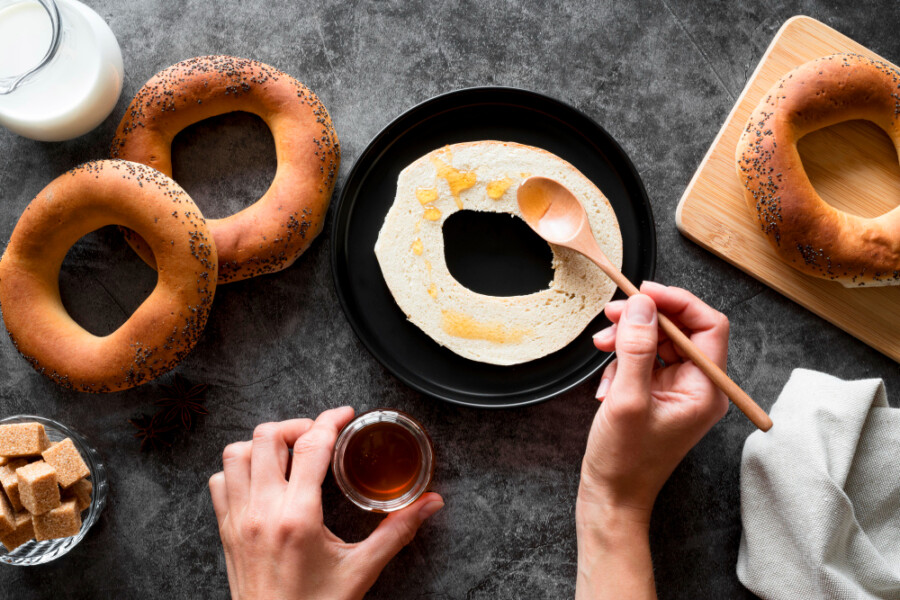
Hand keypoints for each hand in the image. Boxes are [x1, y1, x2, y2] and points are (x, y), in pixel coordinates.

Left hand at [209, 407, 444, 599]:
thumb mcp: (361, 569)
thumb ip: (396, 531)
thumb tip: (429, 504)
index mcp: (297, 517)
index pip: (312, 446)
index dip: (331, 421)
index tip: (344, 415)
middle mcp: (261, 511)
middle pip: (267, 436)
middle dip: (297, 426)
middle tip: (319, 436)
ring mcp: (238, 519)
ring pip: (236, 452)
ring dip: (263, 444)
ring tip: (288, 451)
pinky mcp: (225, 530)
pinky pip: (219, 481)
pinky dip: (238, 469)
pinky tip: (261, 478)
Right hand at [575, 282, 729, 599]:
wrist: (611, 496)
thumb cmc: (624, 460)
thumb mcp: (627, 399)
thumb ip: (637, 348)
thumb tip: (642, 306)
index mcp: (706, 389)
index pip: (708, 326)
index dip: (678, 302)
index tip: (644, 292)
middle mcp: (698, 387)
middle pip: (681, 330)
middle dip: (645, 319)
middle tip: (612, 313)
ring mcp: (677, 391)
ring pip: (658, 342)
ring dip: (628, 338)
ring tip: (601, 346)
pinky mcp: (657, 395)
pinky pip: (644, 360)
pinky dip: (622, 360)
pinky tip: (605, 382)